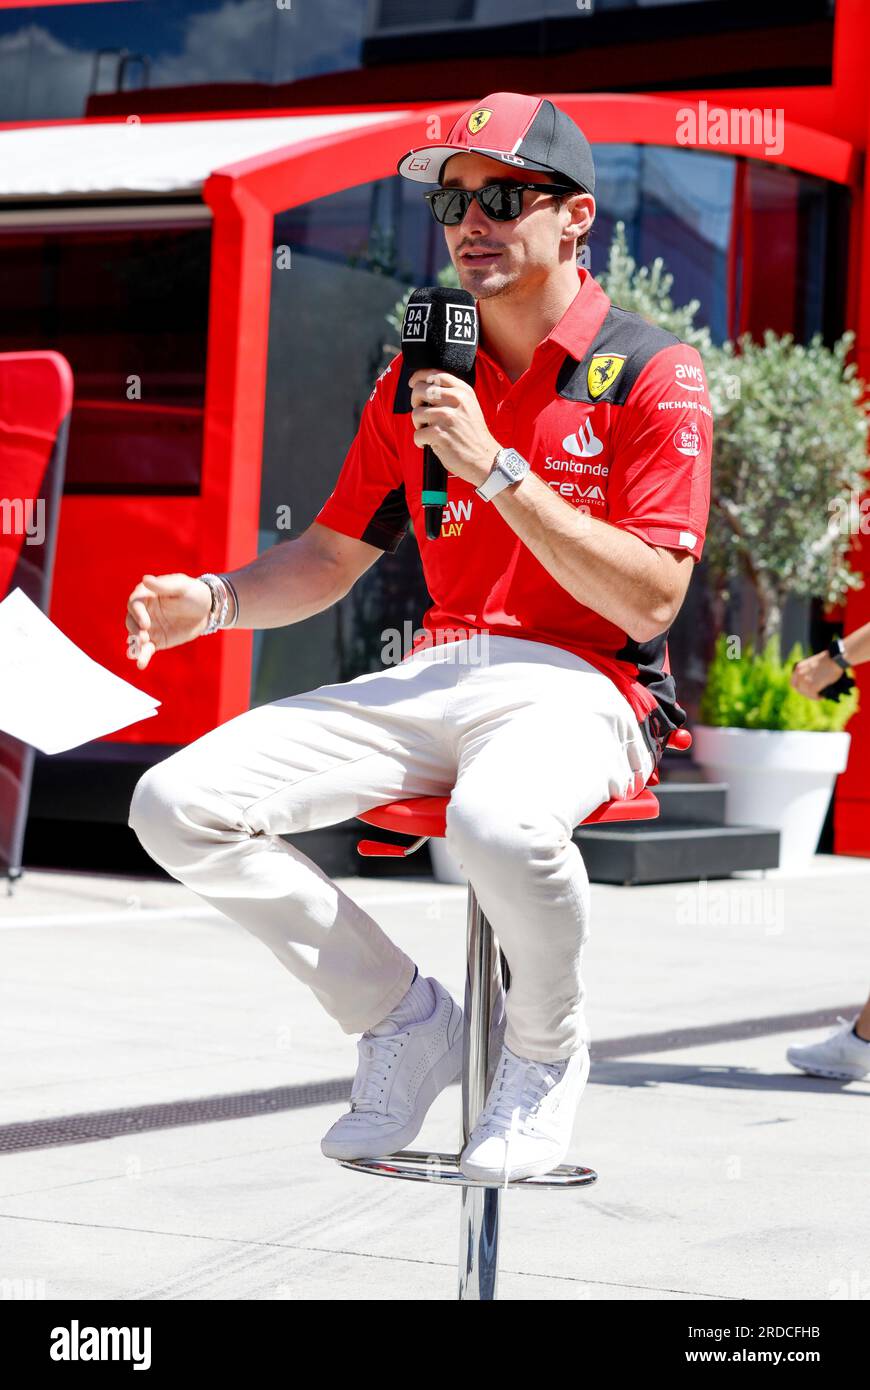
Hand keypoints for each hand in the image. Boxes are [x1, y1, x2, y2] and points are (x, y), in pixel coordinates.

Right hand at [124, 573, 211, 669]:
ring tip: (136, 654)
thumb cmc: (193, 592)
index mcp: (147, 595)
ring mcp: (149, 627)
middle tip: (143, 638)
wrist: (207, 610)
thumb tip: (145, 580)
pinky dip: (142, 656)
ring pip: (136, 637)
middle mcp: (144, 612)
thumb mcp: (182, 586)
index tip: (146, 624)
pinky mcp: (156, 641)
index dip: (137, 614)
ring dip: (135, 645)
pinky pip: (146, 649)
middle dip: (135, 631)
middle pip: (131, 621)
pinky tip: (141, 664)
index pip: (134, 603)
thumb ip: (164, 586)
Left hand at [408, 369, 499, 486]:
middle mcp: (456, 400)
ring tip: (428, 432)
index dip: (419, 377)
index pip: (434, 374)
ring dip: (418, 425)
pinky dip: (420, 441)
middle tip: (422, 415)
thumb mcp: (469, 406)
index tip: (413, 383)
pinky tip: (429, 444)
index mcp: (462, 391)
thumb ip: (451, 394)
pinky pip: (417, 434)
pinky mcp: (440, 434)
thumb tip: (425, 386)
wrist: (485, 459)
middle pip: (420, 390)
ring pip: (416, 413)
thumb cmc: (473, 435)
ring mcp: (447, 417)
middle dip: (415, 402)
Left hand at [790, 651, 842, 699]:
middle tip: (813, 694)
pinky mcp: (812, 686)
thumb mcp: (813, 662)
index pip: (793, 682)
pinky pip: (813, 696)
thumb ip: (808, 670)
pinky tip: (822, 697)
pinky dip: (818, 698)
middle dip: (805, 692)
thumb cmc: (829, 660)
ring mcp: (805, 681)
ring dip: (812, 696)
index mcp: (798, 667)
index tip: (804, 690)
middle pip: (799, 689)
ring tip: (819, 696)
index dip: (799, 687)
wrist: (835, 661)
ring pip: (806, 693)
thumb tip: (811, 679)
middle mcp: (799, 674)